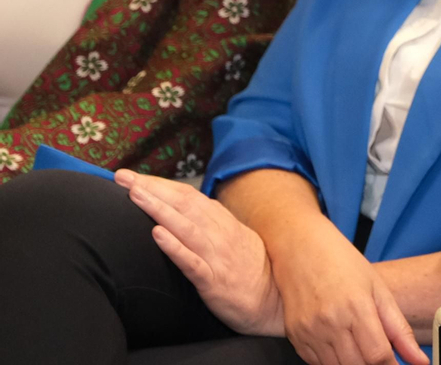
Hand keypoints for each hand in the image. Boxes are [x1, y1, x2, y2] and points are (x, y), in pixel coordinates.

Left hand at [116, 170, 284, 336]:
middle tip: (122, 176)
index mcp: (224, 224)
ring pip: (186, 227)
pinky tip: (157, 235)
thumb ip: (215, 226)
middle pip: (183, 205)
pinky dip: (175, 247)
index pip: (189, 197)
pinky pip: (192, 262)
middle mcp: (220, 235)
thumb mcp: (239, 241)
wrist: (277, 304)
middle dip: (152, 189)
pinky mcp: (214, 282)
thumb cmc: (254, 274)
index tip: (135, 176)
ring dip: (159, 209)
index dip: (161, 185)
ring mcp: (217, 257)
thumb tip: (190, 211)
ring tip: (135, 195)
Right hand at [266, 217, 427, 364]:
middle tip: (380, 353)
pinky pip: (318, 364)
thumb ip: (400, 330)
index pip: (378, 357)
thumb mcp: (379, 290)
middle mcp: (330, 323)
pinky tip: (341, 344)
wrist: (300, 248)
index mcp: (356, 308)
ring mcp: (309, 332)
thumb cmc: (342, 263)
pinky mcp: (295, 338)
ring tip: (361, 346)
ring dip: (354, 364)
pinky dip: (333, 361)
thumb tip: (420, 361)